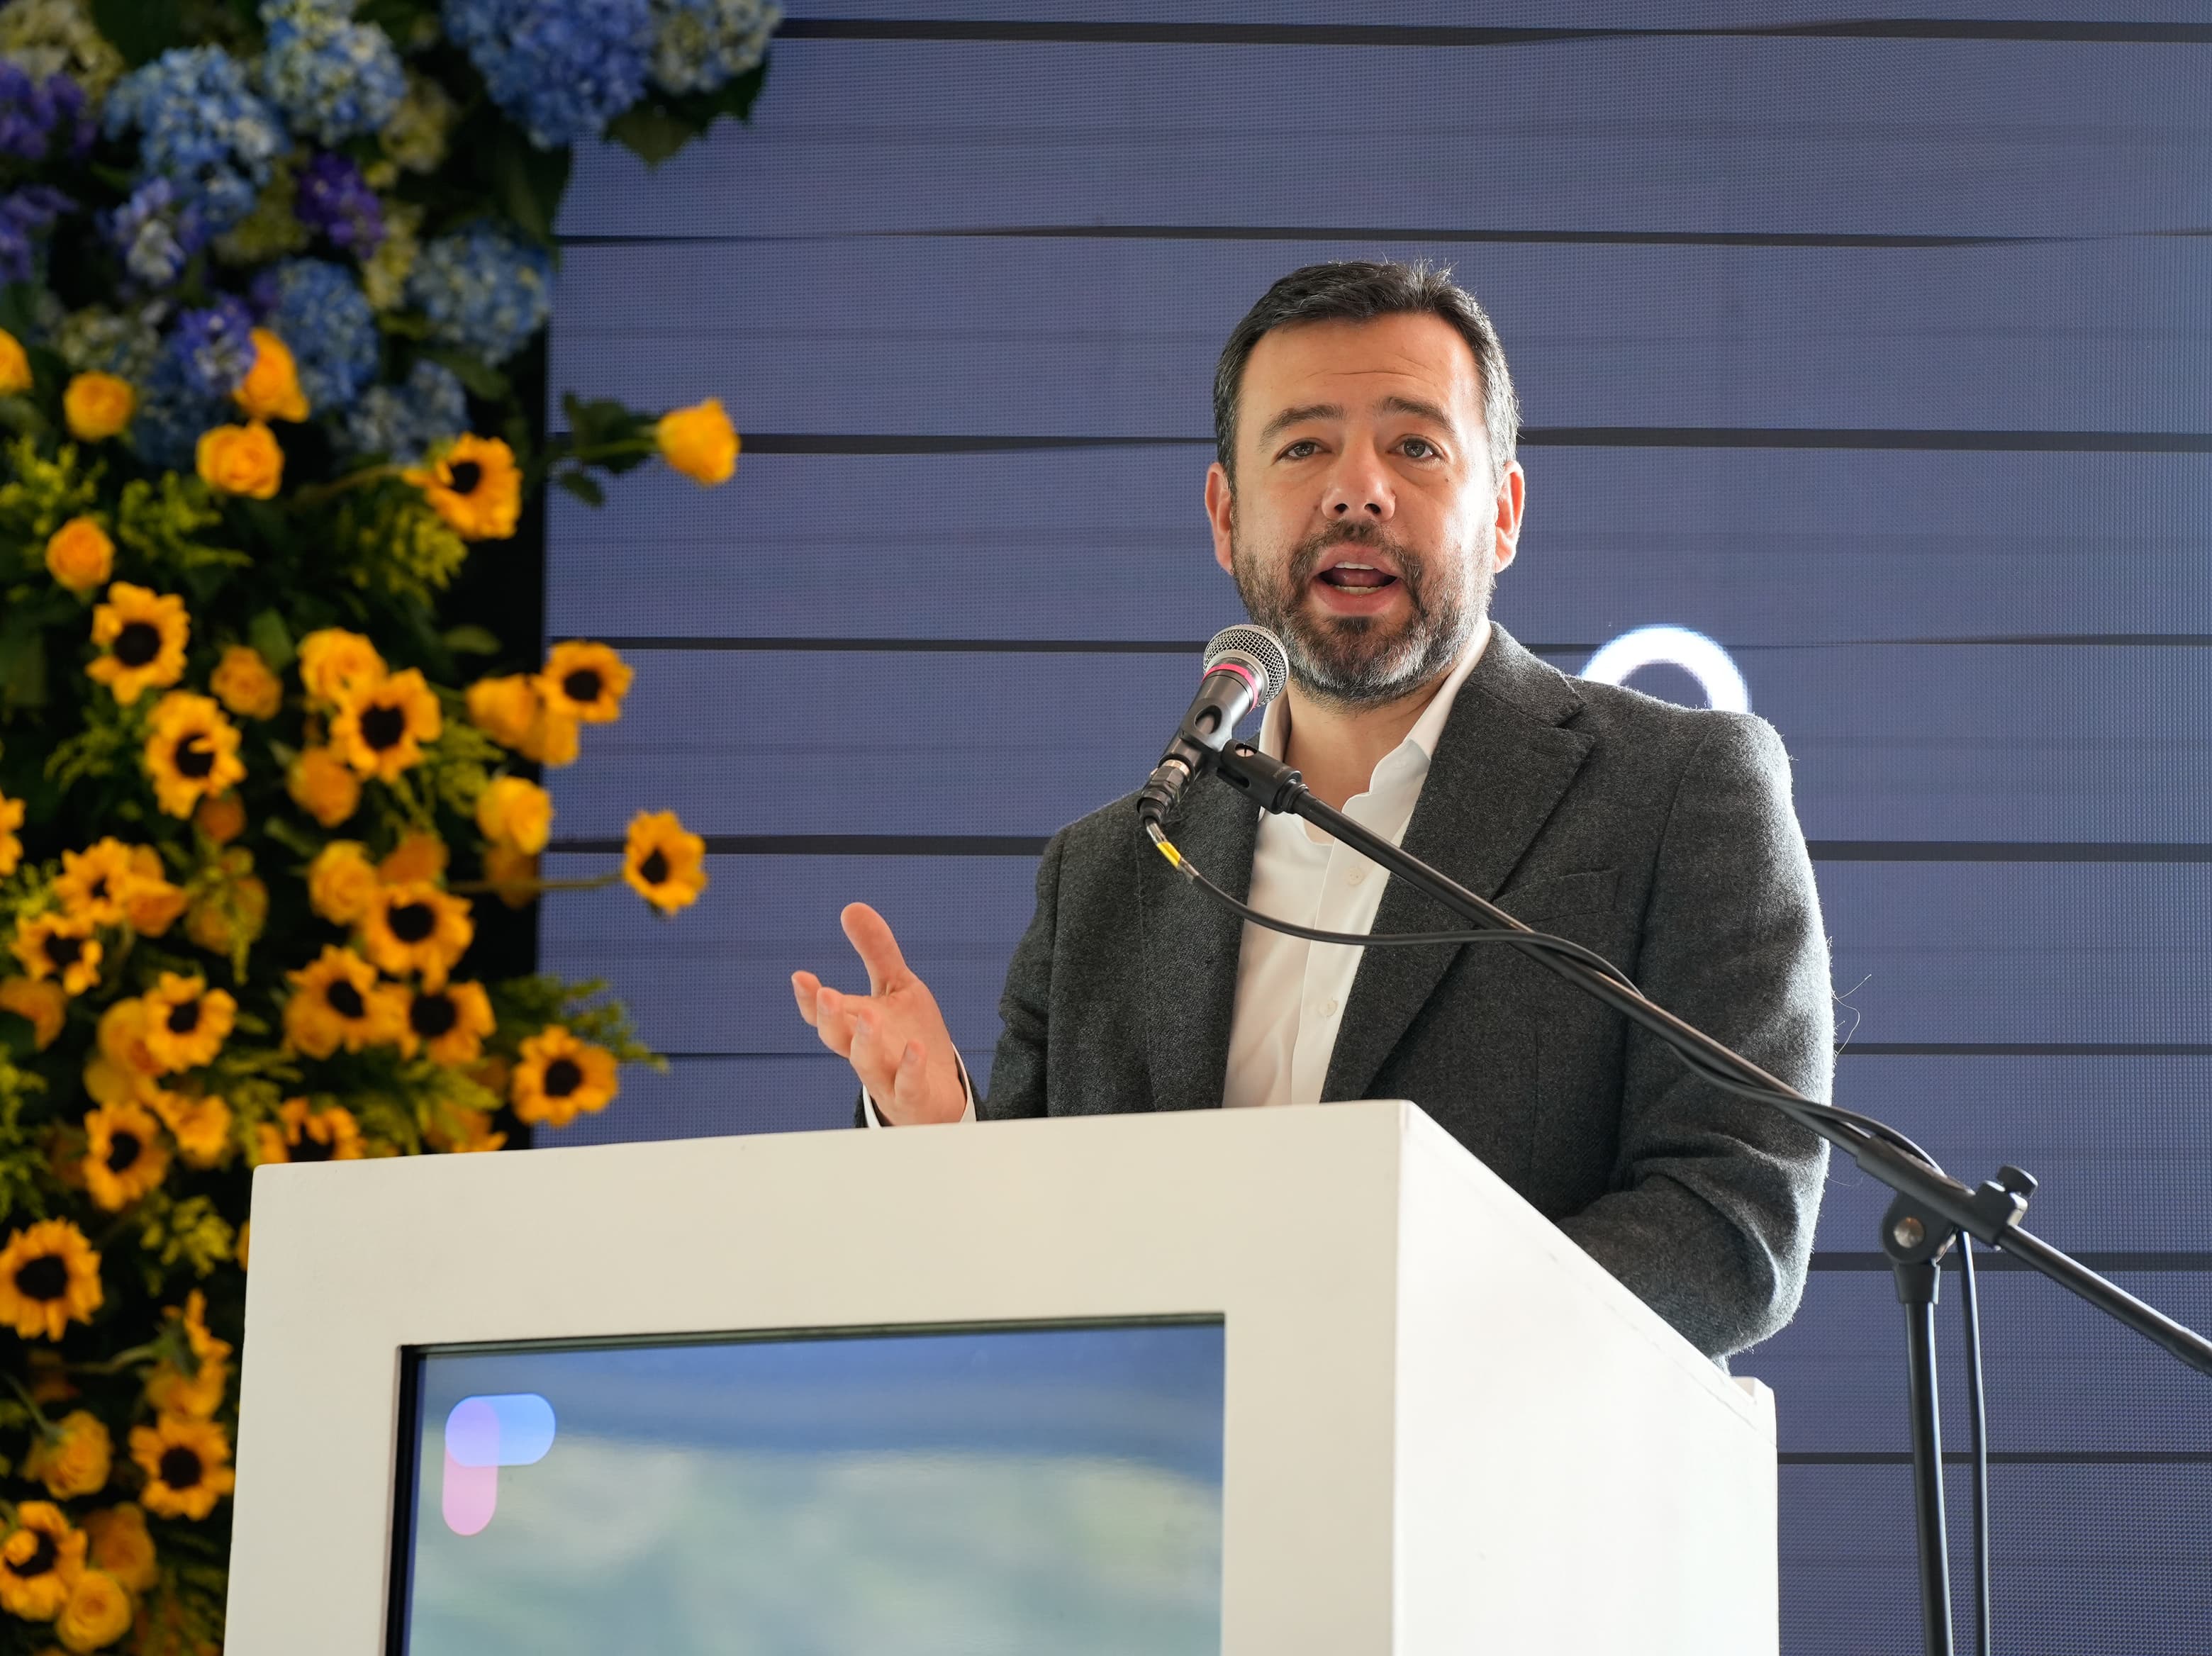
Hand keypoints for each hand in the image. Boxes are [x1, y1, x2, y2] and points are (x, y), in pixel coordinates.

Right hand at [792, 903, 967, 1124]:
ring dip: (864, 1042)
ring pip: (866, 1064)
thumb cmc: (909, 1038)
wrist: (937, 1096)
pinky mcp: (913, 1095)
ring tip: (869, 1016)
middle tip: (826, 994)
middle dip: (829, 1018)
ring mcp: (887, 1077)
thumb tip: (851, 907)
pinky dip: (910, 1068)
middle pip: (837, 1040)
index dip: (809, 1000)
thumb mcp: (896, 988)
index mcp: (856, 1026)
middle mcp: (865, 1052)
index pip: (824, 1015)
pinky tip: (916, 1048)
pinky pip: (908, 1086)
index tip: (801, 977)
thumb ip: (876, 952)